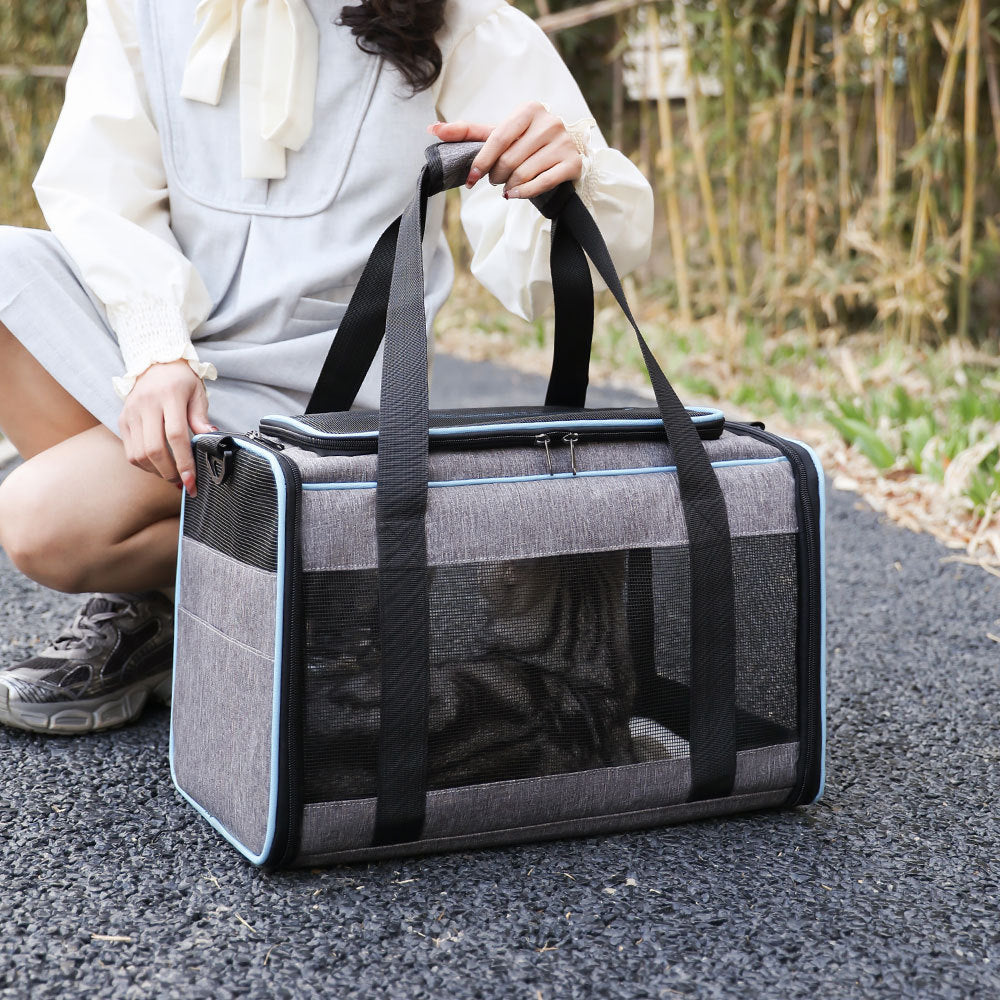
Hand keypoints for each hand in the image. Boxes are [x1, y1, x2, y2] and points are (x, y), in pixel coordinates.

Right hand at [119, 360, 214, 497]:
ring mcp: (131, 413)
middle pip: (154, 449)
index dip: (184, 461)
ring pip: (139, 454)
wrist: (156, 364)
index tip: (192, 480)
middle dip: (170, 471)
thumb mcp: (198, 394)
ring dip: (157, 471)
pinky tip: (158, 466)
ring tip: (172, 474)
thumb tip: (210, 439)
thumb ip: (201, 418)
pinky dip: (144, 465)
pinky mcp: (122, 420)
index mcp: (169, 396)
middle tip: (183, 481)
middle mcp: (146, 405)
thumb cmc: (182, 381)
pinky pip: (130, 451)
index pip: (175, 435)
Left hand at [427, 101, 582, 199]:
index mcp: (529, 110)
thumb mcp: (499, 133)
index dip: (481, 162)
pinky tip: (515, 194)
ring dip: (509, 186)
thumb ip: (468, 132)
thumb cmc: (525, 142)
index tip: (470, 179)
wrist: (563, 150)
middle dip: (496, 176)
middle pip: (509, 159)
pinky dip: (523, 193)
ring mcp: (563, 143)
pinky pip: (541, 184)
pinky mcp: (572, 163)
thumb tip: (431, 128)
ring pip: (523, 173)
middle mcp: (549, 122)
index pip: (498, 139)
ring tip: (507, 186)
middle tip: (495, 180)